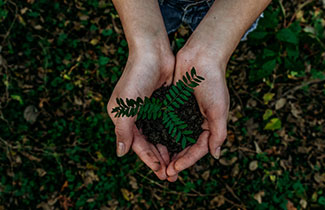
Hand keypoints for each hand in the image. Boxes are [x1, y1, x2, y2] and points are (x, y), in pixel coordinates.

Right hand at [107, 46, 174, 179]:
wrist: (153, 52)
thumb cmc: (136, 76)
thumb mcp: (126, 106)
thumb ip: (123, 130)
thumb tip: (120, 154)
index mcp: (123, 118)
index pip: (136, 144)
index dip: (148, 159)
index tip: (160, 172)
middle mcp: (135, 116)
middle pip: (148, 143)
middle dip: (159, 159)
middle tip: (171, 175)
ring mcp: (150, 110)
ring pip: (159, 136)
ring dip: (167, 150)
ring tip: (177, 165)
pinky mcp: (162, 104)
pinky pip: (168, 125)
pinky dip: (173, 136)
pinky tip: (181, 145)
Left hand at [166, 46, 229, 181]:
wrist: (201, 57)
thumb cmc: (213, 82)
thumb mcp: (219, 109)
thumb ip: (218, 133)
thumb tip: (215, 156)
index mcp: (209, 125)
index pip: (198, 149)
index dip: (187, 160)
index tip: (174, 169)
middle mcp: (196, 122)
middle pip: (185, 146)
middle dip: (176, 160)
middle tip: (165, 173)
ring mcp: (184, 114)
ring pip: (174, 137)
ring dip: (167, 150)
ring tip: (157, 163)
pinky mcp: (173, 105)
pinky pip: (166, 123)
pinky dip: (160, 133)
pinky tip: (152, 142)